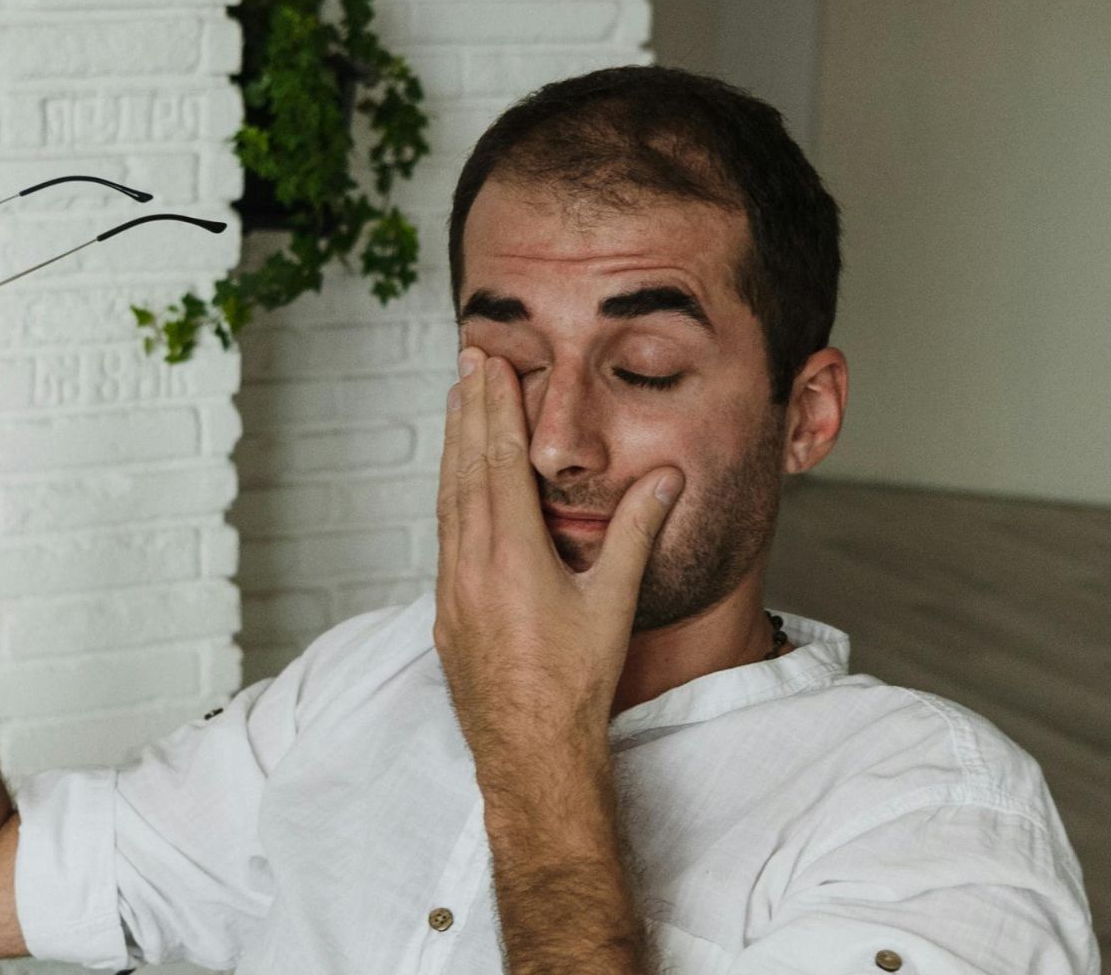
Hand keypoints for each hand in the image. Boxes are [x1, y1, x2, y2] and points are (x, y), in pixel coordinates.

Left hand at [433, 346, 683, 760]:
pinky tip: (455, 483)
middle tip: (467, 361)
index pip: (499, 462)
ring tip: (457, 404)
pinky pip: (443, 534)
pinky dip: (449, 493)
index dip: (495, 409)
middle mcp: (471, 566)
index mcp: (512, 557)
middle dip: (468, 411)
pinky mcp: (445, 611)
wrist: (529, 750)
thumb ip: (636, 534)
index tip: (491, 365)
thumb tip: (666, 478)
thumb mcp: (613, 603)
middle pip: (464, 469)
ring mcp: (451, 588)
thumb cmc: (575, 684)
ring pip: (447, 500)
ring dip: (454, 447)